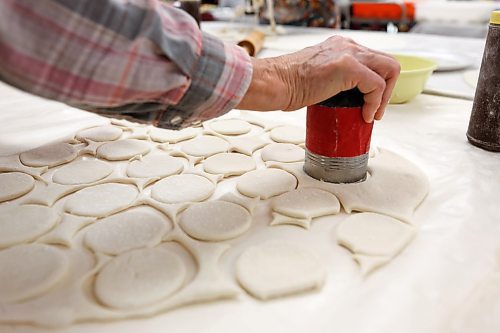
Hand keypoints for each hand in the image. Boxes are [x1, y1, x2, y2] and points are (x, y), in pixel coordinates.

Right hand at [237, 35, 400, 122]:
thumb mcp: (317, 75)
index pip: (373, 60)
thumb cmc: (287, 84)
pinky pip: (377, 85)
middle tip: (376, 110)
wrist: (275, 83)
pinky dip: (375, 103)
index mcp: (340, 47)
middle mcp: (347, 46)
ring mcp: (349, 54)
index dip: (377, 83)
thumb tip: (342, 98)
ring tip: (372, 113)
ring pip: (390, 69)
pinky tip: (364, 114)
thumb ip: (333, 79)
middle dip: (387, 89)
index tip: (369, 103)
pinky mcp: (349, 67)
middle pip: (387, 62)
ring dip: (386, 96)